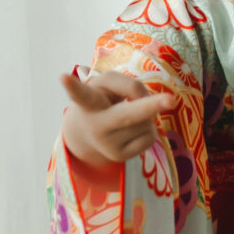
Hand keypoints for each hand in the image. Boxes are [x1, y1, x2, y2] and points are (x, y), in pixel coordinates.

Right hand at [59, 68, 176, 166]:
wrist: (88, 134)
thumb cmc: (101, 99)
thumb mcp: (108, 83)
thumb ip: (128, 84)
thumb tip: (147, 102)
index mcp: (88, 102)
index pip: (81, 94)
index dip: (73, 86)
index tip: (62, 77)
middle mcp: (95, 124)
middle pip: (126, 115)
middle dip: (149, 107)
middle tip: (171, 99)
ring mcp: (108, 143)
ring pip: (146, 121)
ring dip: (146, 114)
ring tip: (127, 113)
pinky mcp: (120, 156)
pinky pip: (150, 136)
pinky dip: (148, 128)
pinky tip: (131, 129)